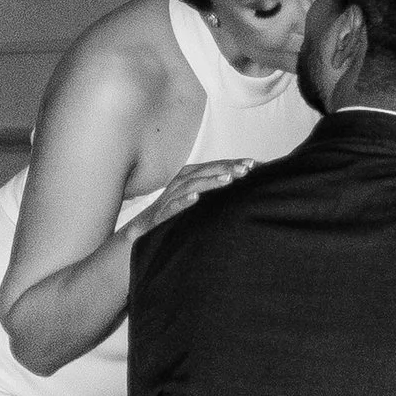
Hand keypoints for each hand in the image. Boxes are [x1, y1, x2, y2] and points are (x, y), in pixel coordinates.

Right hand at [125, 157, 255, 238]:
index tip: (254, 164)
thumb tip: (240, 186)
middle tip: (247, 169)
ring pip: (191, 185)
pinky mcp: (161, 214)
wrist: (141, 231)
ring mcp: (170, 197)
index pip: (214, 166)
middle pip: (205, 171)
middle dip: (227, 168)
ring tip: (228, 180)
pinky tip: (196, 199)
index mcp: (189, 177)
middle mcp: (180, 183)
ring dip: (210, 181)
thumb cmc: (172, 214)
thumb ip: (213, 191)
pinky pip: (172, 206)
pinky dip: (184, 201)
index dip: (233, 163)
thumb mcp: (195, 199)